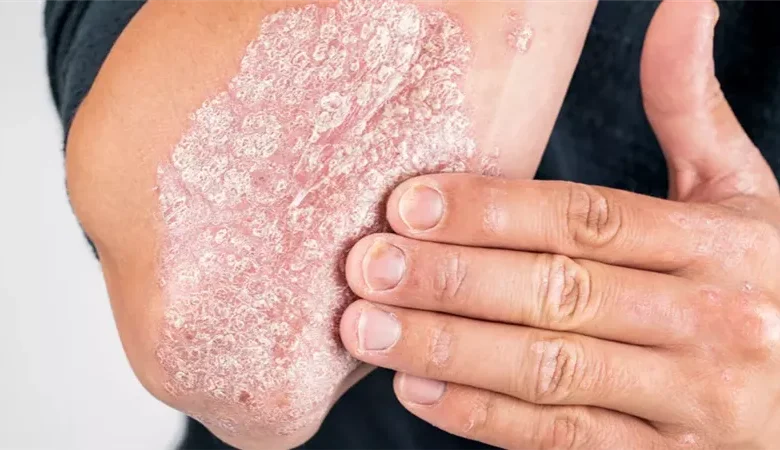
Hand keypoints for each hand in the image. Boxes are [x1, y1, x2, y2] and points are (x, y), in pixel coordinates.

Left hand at [340, 2, 779, 447]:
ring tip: (369, 328)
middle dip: (453, 280)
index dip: (493, 211)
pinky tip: (420, 391)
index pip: (587, 219)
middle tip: (367, 266)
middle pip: (559, 292)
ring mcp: (689, 400)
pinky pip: (567, 441)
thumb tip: (684, 5)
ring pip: (553, 370)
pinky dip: (489, 419)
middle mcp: (707, 320)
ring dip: (453, 350)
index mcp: (718, 243)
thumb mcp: (743, 195)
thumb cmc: (767, 281)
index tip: (408, 203)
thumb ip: (695, 109)